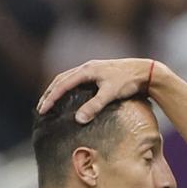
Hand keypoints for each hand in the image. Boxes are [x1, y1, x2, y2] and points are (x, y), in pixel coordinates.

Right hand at [37, 58, 157, 121]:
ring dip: (57, 90)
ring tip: (50, 102)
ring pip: (68, 79)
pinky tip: (69, 98)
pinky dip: (68, 88)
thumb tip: (78, 119)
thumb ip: (94, 106)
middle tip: (41, 108)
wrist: (145, 72)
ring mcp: (92, 70)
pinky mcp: (98, 74)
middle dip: (49, 93)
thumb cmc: (129, 82)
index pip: (62, 85)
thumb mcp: (110, 94)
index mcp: (86, 70)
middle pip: (61, 80)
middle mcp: (87, 68)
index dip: (50, 98)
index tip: (42, 110)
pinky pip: (77, 80)